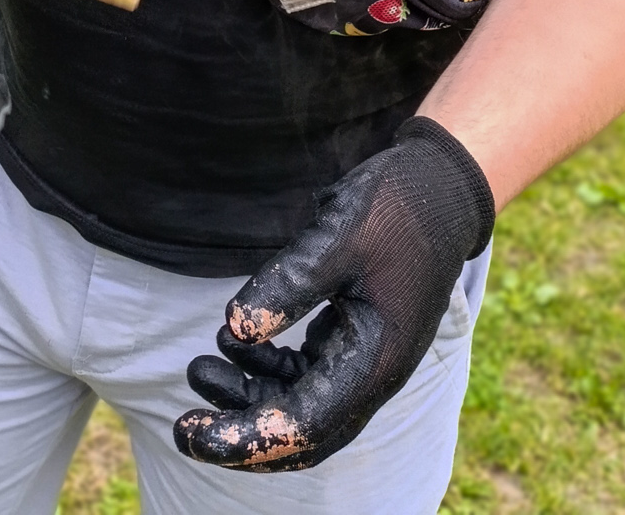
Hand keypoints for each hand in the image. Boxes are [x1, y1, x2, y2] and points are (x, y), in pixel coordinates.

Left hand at [174, 117, 493, 471]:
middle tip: (184, 426)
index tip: (192, 431)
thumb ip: (288, 284)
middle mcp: (373, 374)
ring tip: (199, 370)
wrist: (441, 187)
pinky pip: (307, 377)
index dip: (245, 437)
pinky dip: (267, 371)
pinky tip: (233, 345)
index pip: (303, 425)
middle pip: (302, 434)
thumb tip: (233, 330)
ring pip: (301, 406)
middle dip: (242, 436)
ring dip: (250, 400)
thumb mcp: (337, 237)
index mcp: (374, 361)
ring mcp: (366, 360)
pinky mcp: (356, 339)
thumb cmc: (395, 208)